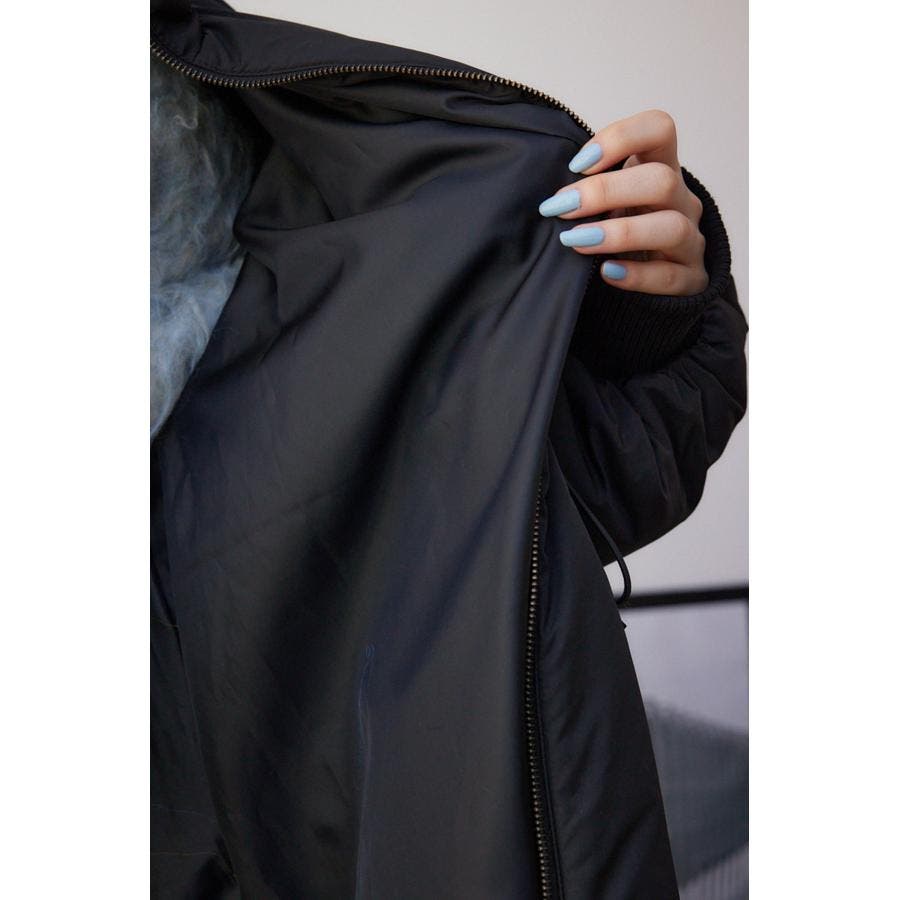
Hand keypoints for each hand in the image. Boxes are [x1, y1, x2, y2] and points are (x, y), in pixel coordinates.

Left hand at [537, 109, 708, 295]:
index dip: (621, 138)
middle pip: (661, 180)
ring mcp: (691, 242)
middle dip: (606, 192)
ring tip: (576, 241)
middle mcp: (682, 201)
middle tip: (561, 208)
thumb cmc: (618, 235)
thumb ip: (587, 193)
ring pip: (671, 228)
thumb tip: (548, 198)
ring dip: (619, 233)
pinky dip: (636, 275)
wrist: (647, 289)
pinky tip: (606, 272)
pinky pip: (670, 278)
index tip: (577, 165)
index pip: (659, 129)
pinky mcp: (691, 280)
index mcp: (661, 169)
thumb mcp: (605, 205)